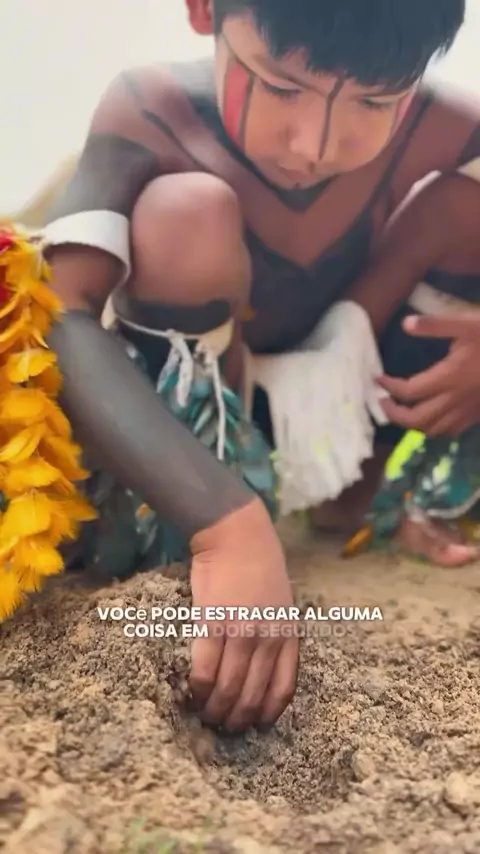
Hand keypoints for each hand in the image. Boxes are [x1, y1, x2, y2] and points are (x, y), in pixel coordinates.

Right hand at [189, 497, 298, 732]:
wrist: (237, 536)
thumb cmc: (257, 568)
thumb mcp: (281, 604)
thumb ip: (274, 635)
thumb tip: (259, 669)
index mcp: (288, 635)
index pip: (283, 688)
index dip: (268, 713)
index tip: (256, 725)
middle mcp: (268, 638)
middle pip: (254, 695)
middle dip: (238, 719)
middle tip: (224, 728)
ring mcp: (241, 632)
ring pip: (229, 688)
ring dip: (216, 710)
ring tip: (206, 717)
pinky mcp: (213, 624)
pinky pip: (206, 669)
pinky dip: (199, 689)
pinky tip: (193, 695)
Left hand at [379, 313, 479, 436]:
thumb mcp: (467, 323)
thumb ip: (435, 325)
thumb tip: (406, 324)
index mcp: (449, 377)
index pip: (408, 391)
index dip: (388, 387)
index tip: (378, 379)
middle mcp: (456, 400)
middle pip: (416, 420)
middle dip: (394, 414)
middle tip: (382, 402)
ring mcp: (469, 411)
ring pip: (434, 431)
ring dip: (413, 425)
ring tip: (403, 411)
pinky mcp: (479, 414)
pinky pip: (452, 431)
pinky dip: (435, 428)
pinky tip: (432, 417)